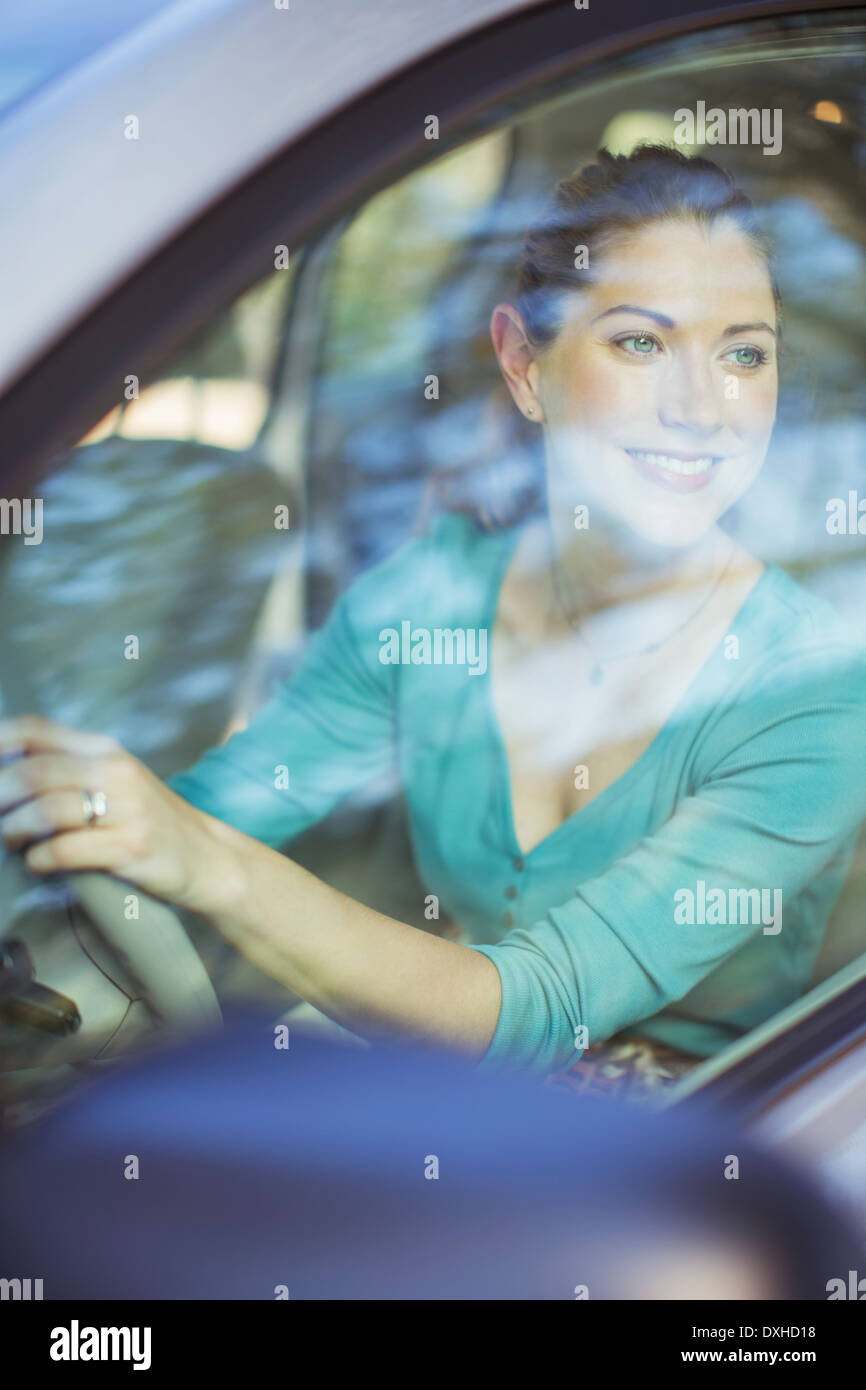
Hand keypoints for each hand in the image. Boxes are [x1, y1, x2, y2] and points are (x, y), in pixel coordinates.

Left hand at [0, 715, 235, 914]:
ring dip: (13, 830)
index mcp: (106, 750)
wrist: (208, 858)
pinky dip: (38, 859)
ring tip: (11, 841)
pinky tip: (38, 863)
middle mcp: (116, 771)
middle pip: (34, 771)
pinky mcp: (130, 847)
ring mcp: (126, 809)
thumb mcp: (118, 782)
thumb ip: (72, 771)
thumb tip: (7, 774)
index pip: (37, 730)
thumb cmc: (151, 823)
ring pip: (44, 810)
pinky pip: (64, 850)